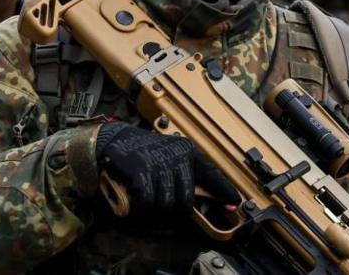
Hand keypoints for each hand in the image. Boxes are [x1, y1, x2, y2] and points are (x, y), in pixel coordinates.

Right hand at [95, 122, 238, 215]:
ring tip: (145, 195)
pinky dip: (140, 207)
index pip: (212, 173)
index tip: (235, 203)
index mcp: (187, 151)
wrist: (114, 140)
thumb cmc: (143, 152)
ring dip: (154, 207)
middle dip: (173, 208)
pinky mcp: (142, 171)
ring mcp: (160, 163)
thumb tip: (204, 199)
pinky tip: (135, 198)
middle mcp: (177, 156)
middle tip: (160, 201)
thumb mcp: (170, 157)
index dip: (224, 190)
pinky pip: (147, 203)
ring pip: (166, 204)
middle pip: (185, 200)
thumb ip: (187, 175)